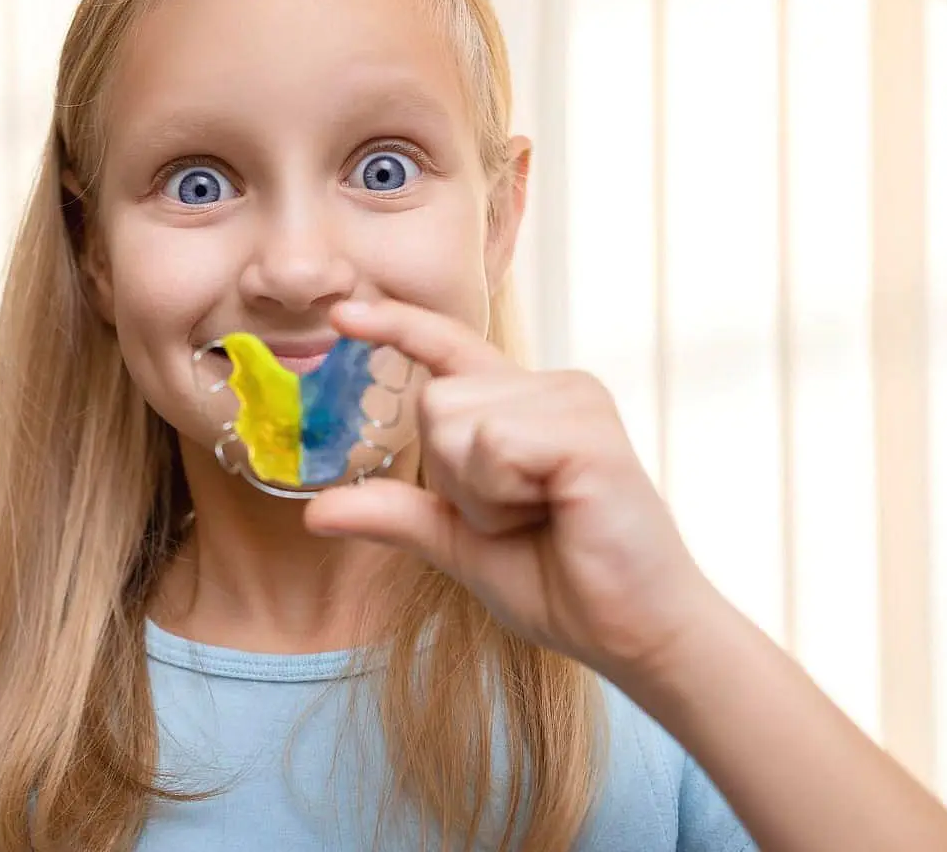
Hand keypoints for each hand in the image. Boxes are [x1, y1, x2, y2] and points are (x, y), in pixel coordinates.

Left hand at [306, 298, 721, 680]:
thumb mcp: (460, 546)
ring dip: (480, 494)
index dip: (397, 326)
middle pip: (435, 400)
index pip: (449, 349)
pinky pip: (493, 445)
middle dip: (455, 479)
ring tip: (542, 515)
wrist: (632, 632)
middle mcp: (552, 388)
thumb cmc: (562, 583)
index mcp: (522, 407)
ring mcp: (574, 401)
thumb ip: (397, 516)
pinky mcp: (589, 430)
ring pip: (456, 420)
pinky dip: (503, 496)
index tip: (343, 315)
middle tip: (520, 515)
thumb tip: (314, 514)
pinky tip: (557, 511)